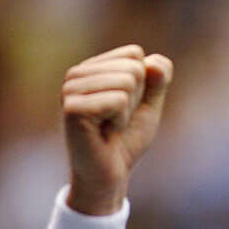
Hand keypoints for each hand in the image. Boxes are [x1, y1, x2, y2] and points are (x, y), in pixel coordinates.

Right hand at [61, 45, 172, 214]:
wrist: (111, 174)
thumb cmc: (127, 139)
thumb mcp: (149, 105)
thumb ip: (158, 80)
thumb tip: (155, 61)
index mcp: (92, 68)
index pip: (134, 54)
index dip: (143, 85)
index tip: (125, 107)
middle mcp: (77, 74)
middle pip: (133, 67)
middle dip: (136, 99)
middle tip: (117, 120)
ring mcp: (70, 89)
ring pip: (127, 82)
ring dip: (127, 111)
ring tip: (109, 126)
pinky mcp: (73, 107)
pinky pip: (119, 100)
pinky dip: (120, 120)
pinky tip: (104, 132)